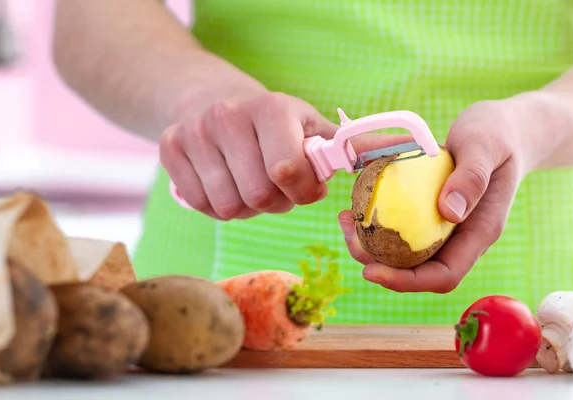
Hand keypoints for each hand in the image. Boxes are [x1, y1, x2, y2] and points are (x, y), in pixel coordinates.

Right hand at [161, 92, 407, 219]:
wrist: (213, 101)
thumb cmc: (273, 125)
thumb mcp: (310, 127)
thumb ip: (349, 146)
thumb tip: (402, 153)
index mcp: (271, 108)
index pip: (287, 170)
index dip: (302, 192)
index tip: (305, 187)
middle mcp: (227, 115)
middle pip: (257, 196)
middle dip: (275, 203)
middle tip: (276, 188)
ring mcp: (194, 133)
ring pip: (228, 207)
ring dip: (247, 208)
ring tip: (250, 183)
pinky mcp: (169, 150)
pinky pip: (201, 206)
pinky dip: (219, 207)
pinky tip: (226, 185)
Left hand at [338, 94, 550, 292]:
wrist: (505, 129)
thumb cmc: (499, 134)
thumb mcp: (486, 146)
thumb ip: (472, 177)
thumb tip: (449, 212)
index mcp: (479, 232)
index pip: (444, 275)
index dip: (407, 281)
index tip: (371, 271)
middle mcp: (461, 238)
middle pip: (418, 271)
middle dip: (379, 264)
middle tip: (348, 236)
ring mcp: (445, 228)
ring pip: (405, 253)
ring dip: (372, 245)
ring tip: (345, 218)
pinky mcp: (430, 214)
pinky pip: (402, 228)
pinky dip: (378, 223)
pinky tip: (357, 205)